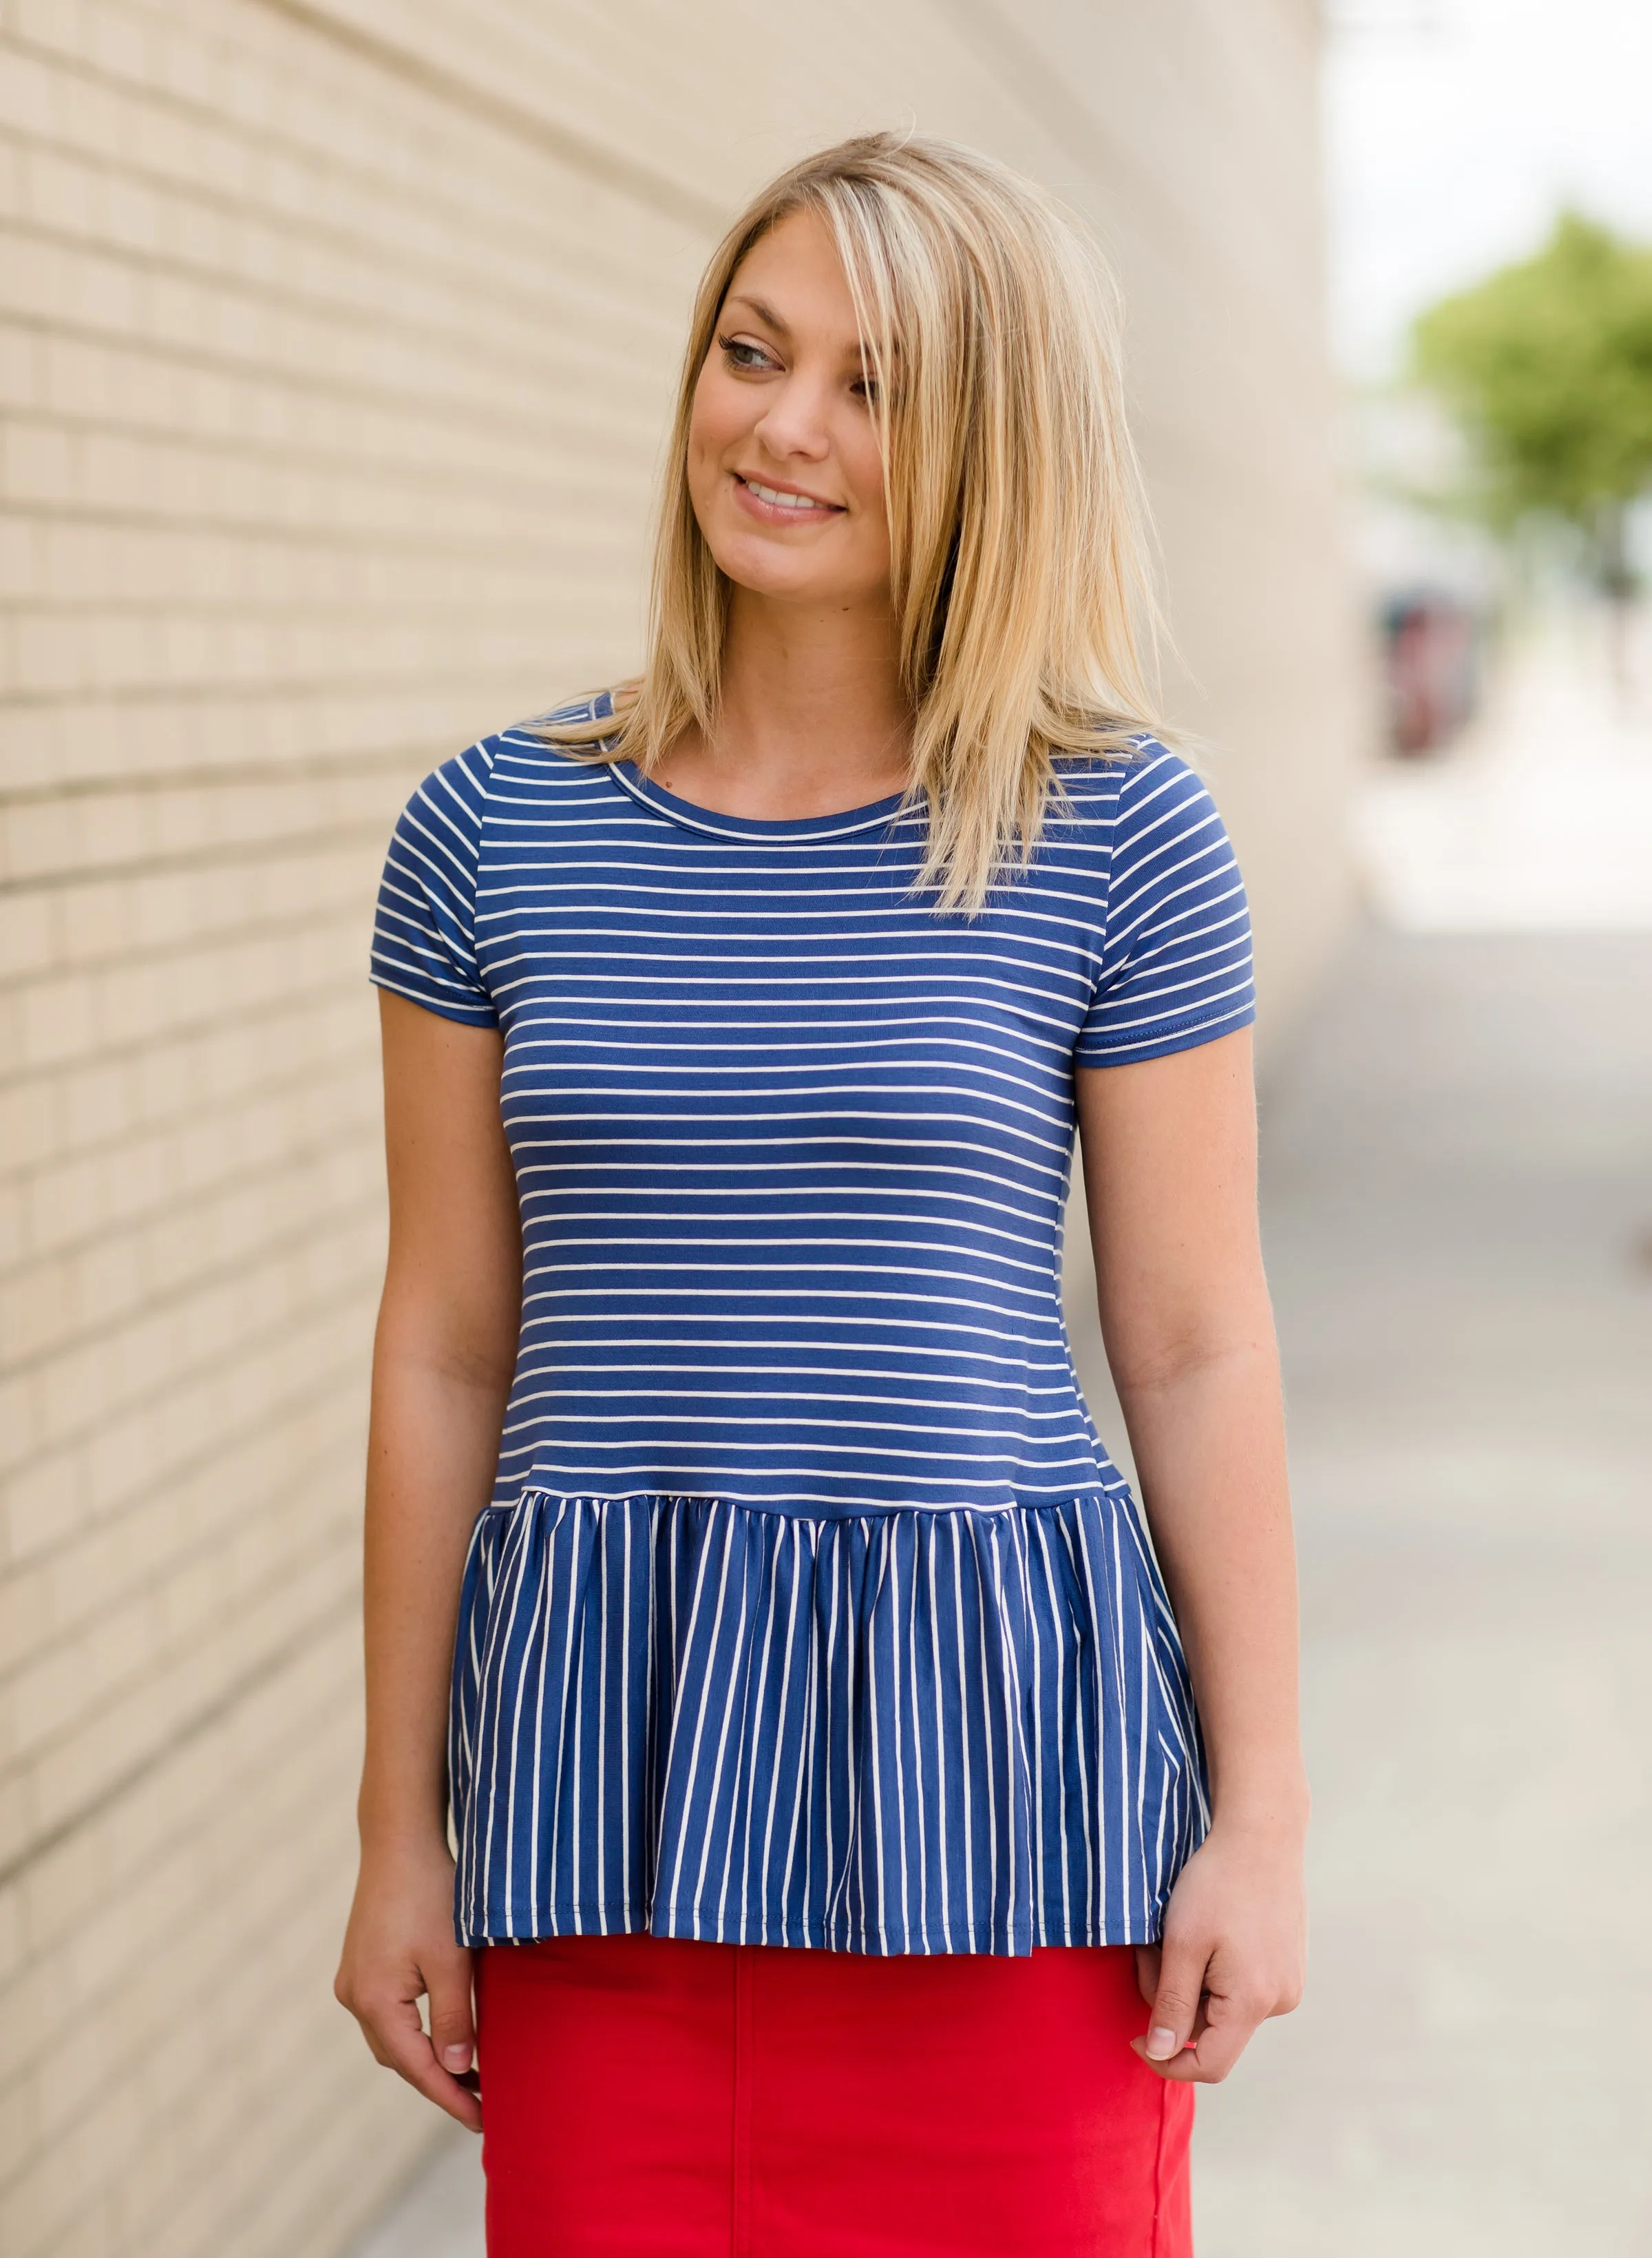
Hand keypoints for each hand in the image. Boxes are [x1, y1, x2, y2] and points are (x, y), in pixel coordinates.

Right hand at [335, 1836, 480, 2131]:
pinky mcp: (361, 1964)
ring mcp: (354, 1980)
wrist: (400, 1840)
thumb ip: (455, 2018)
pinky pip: (387, 2014)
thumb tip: (460, 2069)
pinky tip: (443, 2031)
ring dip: (427, 2056)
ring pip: (392, 2038)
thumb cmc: (431, 1895)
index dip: (451, 2096)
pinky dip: (415, 2030)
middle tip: (482, 2101)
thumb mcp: (452, 1960)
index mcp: (373, 2002)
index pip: (417, 2067)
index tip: (482, 2120)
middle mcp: (354, 1996)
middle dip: (439, 2081)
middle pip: (400, 2058)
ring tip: (469, 2073)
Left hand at [1131, 1814, 1305, 2082]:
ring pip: (1223, 2006)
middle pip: (1212, 2031)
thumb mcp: (1183, 1943)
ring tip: (1179, 1934)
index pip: (1209, 2065)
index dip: (1167, 2061)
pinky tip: (1206, 1932)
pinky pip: (1240, 1985)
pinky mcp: (1287, 1963)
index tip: (1134, 2036)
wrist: (1262, 1834)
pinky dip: (1212, 1969)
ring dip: (1191, 1981)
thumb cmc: (1217, 1884)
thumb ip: (1171, 2004)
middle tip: (1152, 1951)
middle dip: (1173, 2000)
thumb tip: (1161, 2053)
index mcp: (1254, 2002)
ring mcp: (1287, 1982)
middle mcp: (1279, 2001)